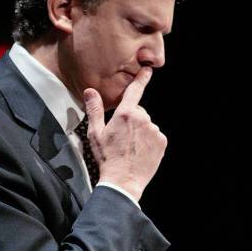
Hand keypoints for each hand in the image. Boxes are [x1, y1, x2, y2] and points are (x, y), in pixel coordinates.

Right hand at [83, 67, 167, 201]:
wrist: (123, 181)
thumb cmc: (107, 158)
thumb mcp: (95, 133)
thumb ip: (94, 110)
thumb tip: (90, 91)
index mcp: (126, 114)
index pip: (135, 91)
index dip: (141, 78)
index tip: (148, 69)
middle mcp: (143, 119)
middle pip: (138, 112)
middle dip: (131, 121)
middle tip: (121, 138)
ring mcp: (154, 130)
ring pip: (147, 126)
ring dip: (140, 133)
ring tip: (130, 148)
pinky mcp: (162, 142)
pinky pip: (155, 137)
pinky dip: (149, 142)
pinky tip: (139, 152)